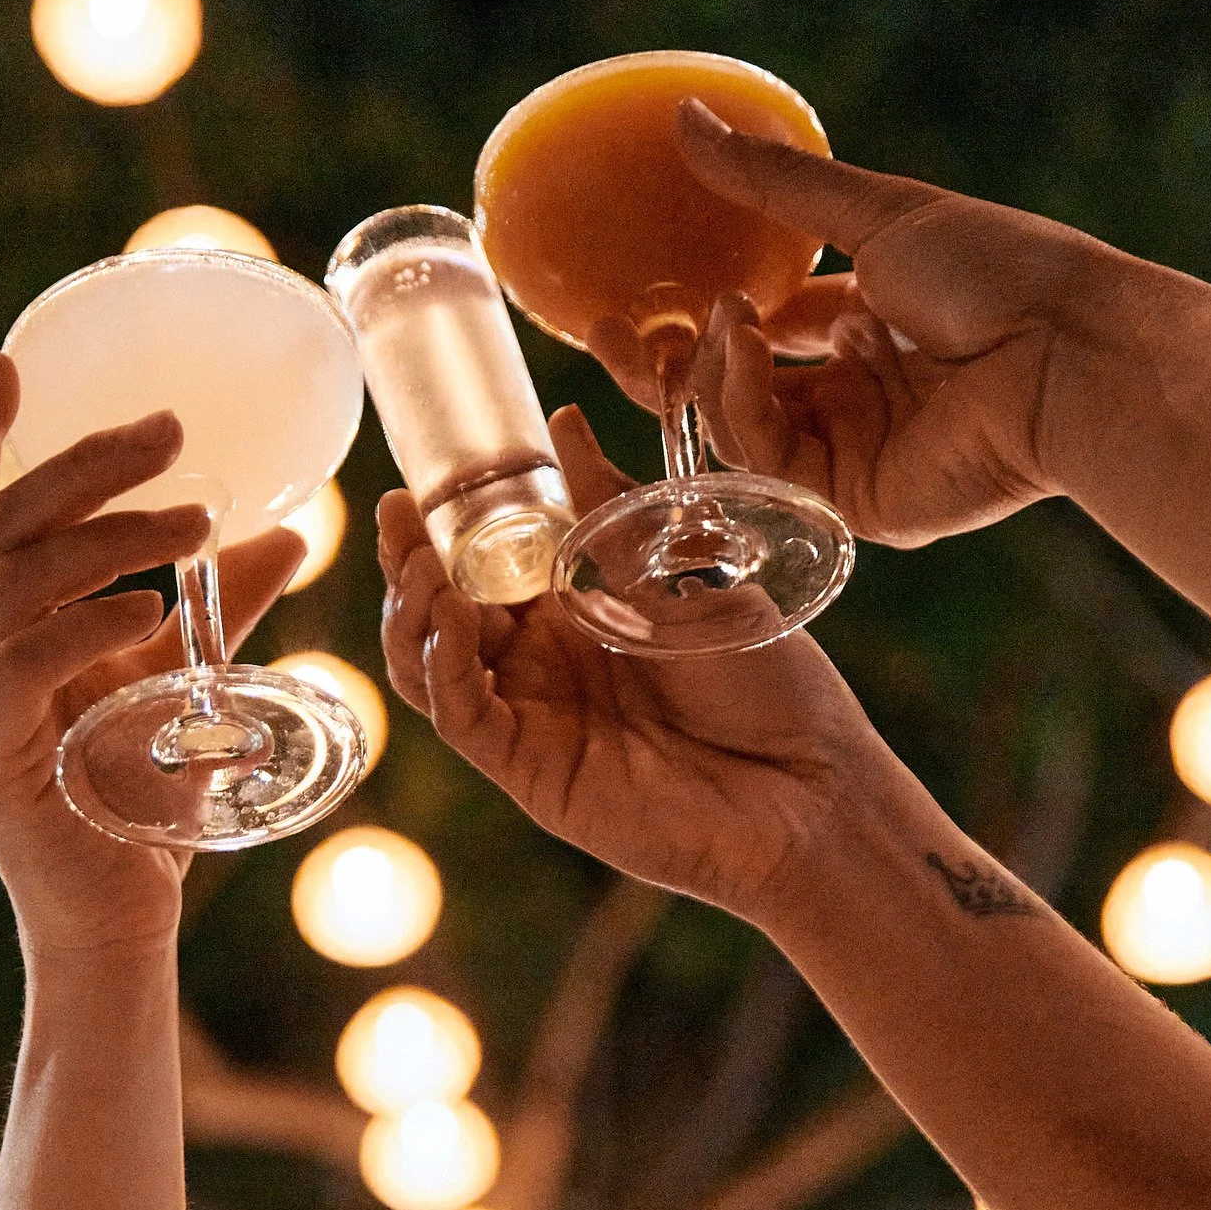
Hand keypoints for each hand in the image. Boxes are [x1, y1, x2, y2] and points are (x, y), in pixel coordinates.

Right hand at [0, 352, 306, 958]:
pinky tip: (152, 606)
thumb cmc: (144, 798)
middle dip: (86, 466)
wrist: (119, 918)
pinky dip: (90, 621)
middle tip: (172, 434)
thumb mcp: (183, 678)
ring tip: (196, 524)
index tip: (11, 361)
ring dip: (111, 537)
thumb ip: (222, 606)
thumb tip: (290, 532)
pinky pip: (26, 662)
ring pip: (15, 582)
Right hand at [376, 407, 897, 927]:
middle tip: (398, 512)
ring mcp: (535, 718)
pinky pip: (464, 716)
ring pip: (433, 665)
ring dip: (414, 612)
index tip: (425, 475)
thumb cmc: (767, 684)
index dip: (448, 523)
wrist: (811, 785)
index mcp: (579, 612)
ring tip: (418, 561)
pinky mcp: (533, 771)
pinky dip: (444, 666)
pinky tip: (450, 618)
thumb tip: (562, 424)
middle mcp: (545, 665)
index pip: (486, 562)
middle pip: (443, 611)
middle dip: (412, 560)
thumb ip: (609, 517)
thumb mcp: (684, 580)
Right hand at [602, 98, 1166, 547]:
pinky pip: (764, 466)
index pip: (765, 329)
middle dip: (665, 366)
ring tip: (722, 319)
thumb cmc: (998, 270)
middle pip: (734, 393)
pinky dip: (738, 406)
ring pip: (735, 431)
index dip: (701, 314)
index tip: (639, 291)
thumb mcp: (876, 211)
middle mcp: (858, 395)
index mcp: (869, 325)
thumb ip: (773, 182)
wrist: (1067, 350)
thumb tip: (685, 115)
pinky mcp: (856, 506)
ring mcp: (855, 454)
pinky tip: (742, 350)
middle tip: (609, 333)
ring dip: (707, 372)